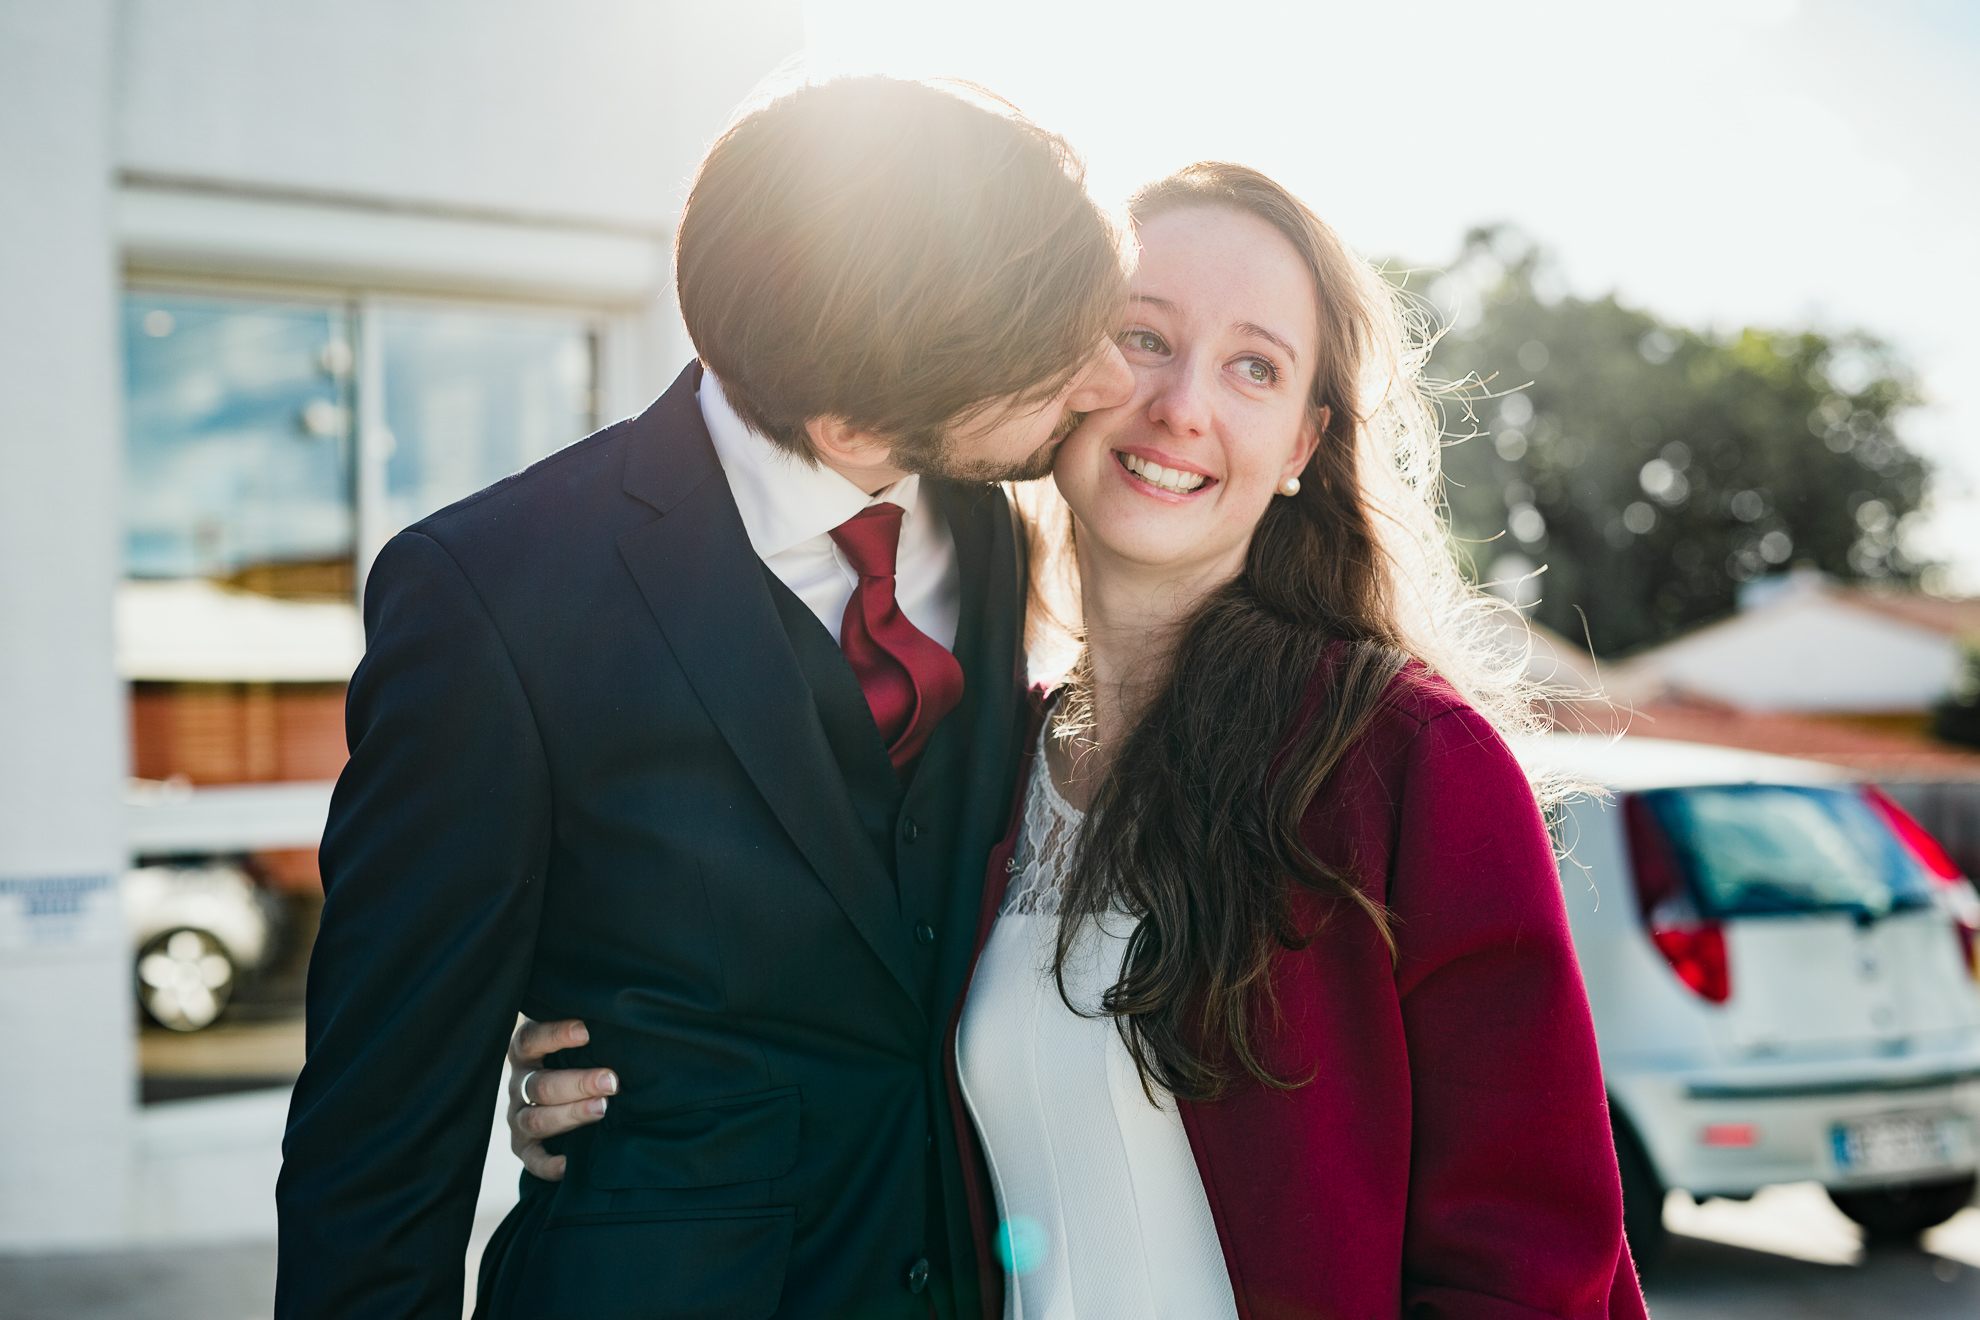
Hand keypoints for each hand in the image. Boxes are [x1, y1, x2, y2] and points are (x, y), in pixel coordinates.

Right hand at [506, 1016, 615, 1180]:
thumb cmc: (577, 1058)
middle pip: (540, 1084)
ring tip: (602, 1109)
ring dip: (570, 1114)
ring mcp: (518, 1117)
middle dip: (578, 1083)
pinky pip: (531, 1159)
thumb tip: (624, 1020)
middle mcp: (520, 1084)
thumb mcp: (576, 1042)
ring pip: (537, 1119)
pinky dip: (547, 1165)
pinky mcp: (524, 1147)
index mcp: (527, 1052)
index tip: (586, 1032)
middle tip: (611, 1081)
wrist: (558, 1096)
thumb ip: (589, 1033)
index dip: (555, 1035)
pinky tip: (568, 1164)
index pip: (530, 1039)